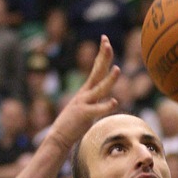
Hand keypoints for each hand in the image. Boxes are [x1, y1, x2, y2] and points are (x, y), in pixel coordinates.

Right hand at [50, 35, 119, 152]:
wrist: (59, 137)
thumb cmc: (73, 125)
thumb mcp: (87, 109)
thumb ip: (95, 102)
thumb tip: (106, 99)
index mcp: (86, 91)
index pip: (96, 69)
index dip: (102, 55)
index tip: (106, 41)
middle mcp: (85, 94)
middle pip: (96, 72)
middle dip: (102, 57)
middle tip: (107, 42)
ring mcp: (84, 103)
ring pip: (99, 89)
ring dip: (109, 80)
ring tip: (118, 69)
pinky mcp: (84, 115)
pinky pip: (97, 110)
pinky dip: (105, 106)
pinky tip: (114, 102)